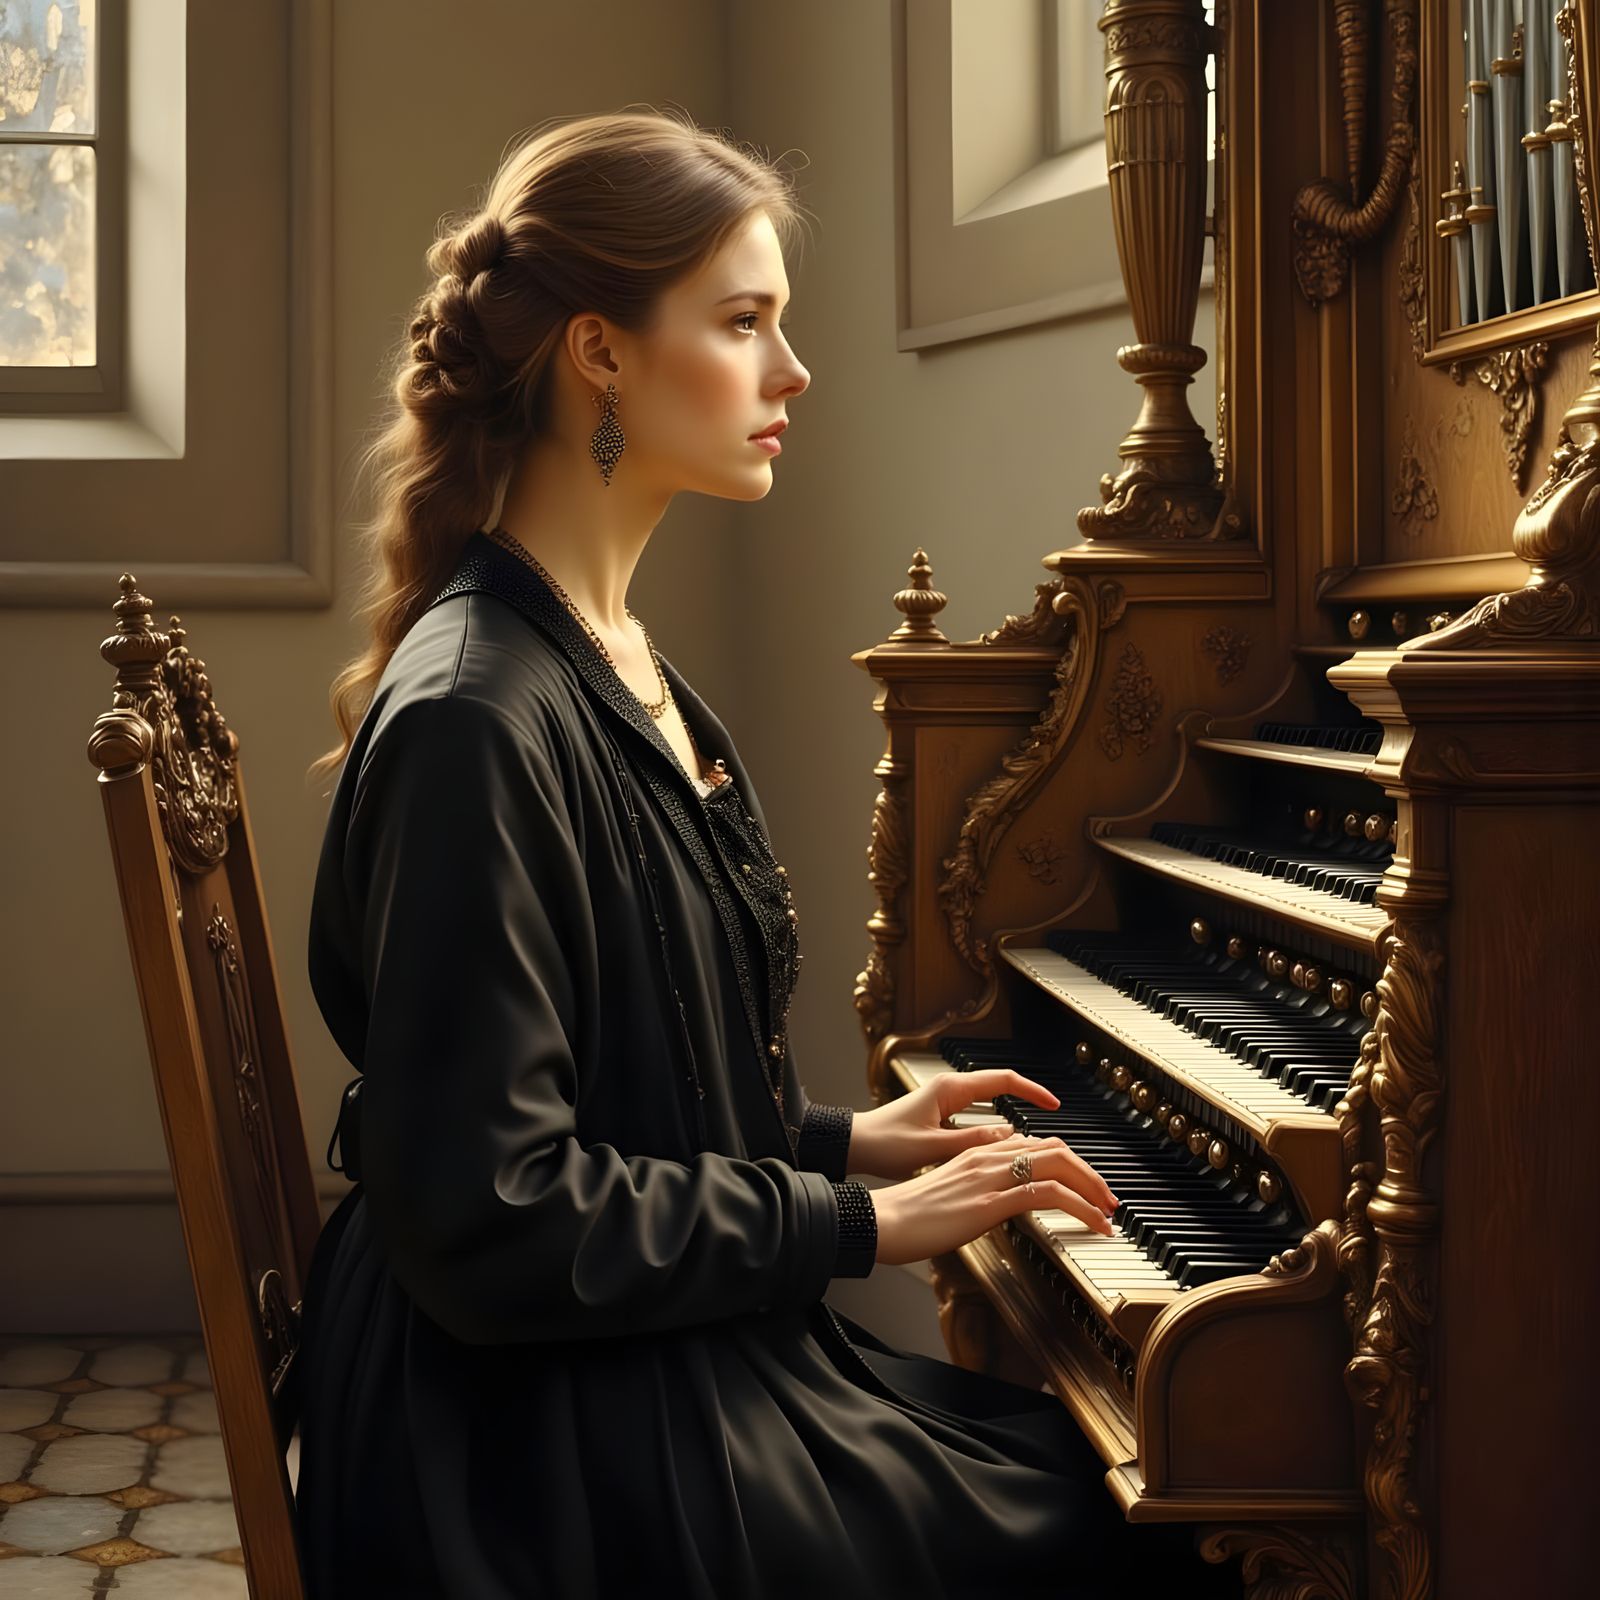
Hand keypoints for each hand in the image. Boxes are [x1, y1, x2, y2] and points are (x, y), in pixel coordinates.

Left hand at [849, 1068, 1062, 1182]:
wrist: (854, 1145)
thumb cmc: (884, 1143)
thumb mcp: (933, 1147)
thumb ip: (972, 1141)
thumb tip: (1010, 1137)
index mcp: (950, 1089)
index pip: (1003, 1080)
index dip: (1032, 1091)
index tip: (1054, 1103)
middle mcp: (949, 1089)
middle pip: (999, 1087)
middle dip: (1027, 1100)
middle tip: (1051, 1119)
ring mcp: (943, 1101)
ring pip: (988, 1102)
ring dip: (1012, 1114)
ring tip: (1033, 1137)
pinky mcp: (938, 1115)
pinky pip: (976, 1115)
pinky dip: (993, 1126)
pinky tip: (1000, 1146)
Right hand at [871, 1130, 1120, 1266]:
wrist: (881, 1221)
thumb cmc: (907, 1214)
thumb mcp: (950, 1195)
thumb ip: (977, 1190)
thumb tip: (1001, 1200)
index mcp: (976, 1151)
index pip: (1035, 1144)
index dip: (1067, 1163)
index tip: (1082, 1186)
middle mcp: (987, 1156)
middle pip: (1054, 1149)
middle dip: (1089, 1173)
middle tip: (1107, 1198)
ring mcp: (989, 1177)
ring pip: (1058, 1166)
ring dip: (1092, 1189)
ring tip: (1109, 1212)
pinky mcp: (990, 1202)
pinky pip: (1047, 1195)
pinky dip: (1080, 1207)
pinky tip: (1093, 1223)